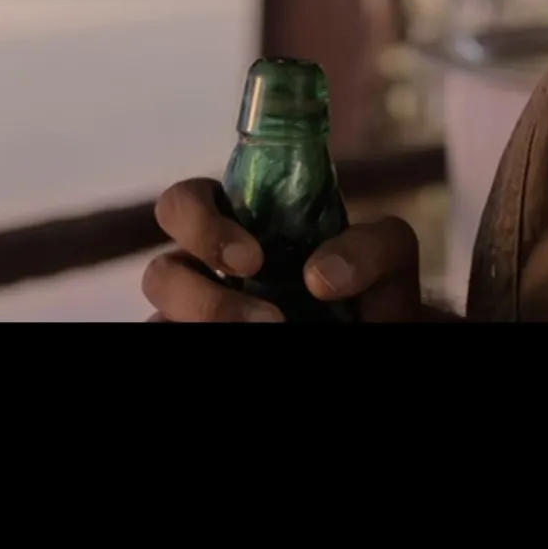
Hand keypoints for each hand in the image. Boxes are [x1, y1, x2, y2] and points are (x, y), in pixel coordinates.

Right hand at [140, 179, 444, 321]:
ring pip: (159, 323)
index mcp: (233, 224)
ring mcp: (195, 316)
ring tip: (273, 335)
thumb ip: (371, 247)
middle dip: (201, 298)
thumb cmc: (373, 289)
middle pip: (160, 274)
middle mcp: (202, 272)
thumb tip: (320, 275)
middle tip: (271, 320)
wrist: (378, 328)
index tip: (252, 257)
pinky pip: (173, 341)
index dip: (200, 222)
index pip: (182, 203)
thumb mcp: (388, 258)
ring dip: (208, 325)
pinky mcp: (196, 340)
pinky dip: (200, 338)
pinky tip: (253, 345)